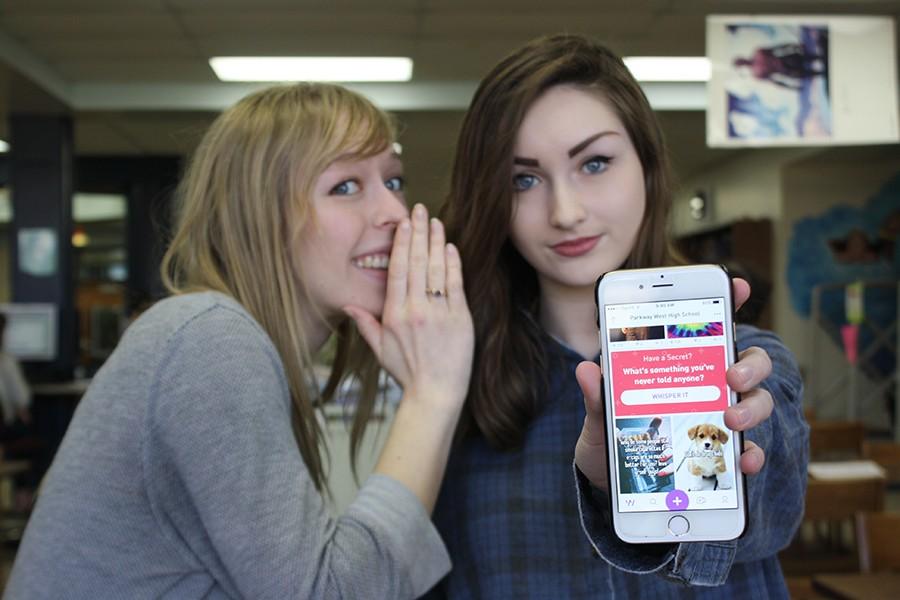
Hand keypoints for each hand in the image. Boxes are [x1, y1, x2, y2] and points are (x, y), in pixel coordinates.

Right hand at [344, 203, 473, 411]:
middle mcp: (415, 310)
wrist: (435, 394)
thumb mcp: (380, 350)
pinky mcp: (459, 319)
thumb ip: (365, 324)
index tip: (404, 223)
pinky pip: (455, 285)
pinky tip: (451, 247)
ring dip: (436, 242)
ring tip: (436, 221)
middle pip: (415, 262)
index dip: (401, 243)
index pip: (396, 269)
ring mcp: (439, 313)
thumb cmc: (407, 373)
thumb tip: (347, 306)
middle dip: (418, 232)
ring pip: (436, 269)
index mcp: (394, 315)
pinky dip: (453, 264)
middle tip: (419, 209)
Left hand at [573, 278, 772, 491]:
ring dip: (751, 408)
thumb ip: (597, 397)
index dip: (726, 300)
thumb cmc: (609, 441)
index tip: (736, 285)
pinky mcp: (724, 456)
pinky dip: (751, 455)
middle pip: (748, 363)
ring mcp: (721, 420)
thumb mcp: (599, 419)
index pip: (708, 326)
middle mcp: (708, 386)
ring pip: (757, 402)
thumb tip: (587, 369)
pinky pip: (749, 452)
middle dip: (748, 364)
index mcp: (680, 364)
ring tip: (730, 418)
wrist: (612, 488)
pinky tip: (744, 462)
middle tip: (730, 375)